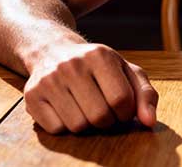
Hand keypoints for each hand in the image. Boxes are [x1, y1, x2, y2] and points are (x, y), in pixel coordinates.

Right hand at [23, 43, 158, 133]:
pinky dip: (66, 126)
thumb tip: (149, 122)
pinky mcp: (32, 95)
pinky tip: (67, 109)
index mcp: (100, 56)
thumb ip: (145, 95)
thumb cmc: (97, 66)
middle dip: (108, 120)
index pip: (122, 100)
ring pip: (78, 126)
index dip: (126, 112)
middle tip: (104, 108)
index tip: (122, 107)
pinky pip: (56, 129)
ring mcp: (49, 80)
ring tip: (86, 107)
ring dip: (87, 124)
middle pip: (100, 116)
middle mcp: (72, 65)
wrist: (53, 51)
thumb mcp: (126, 71)